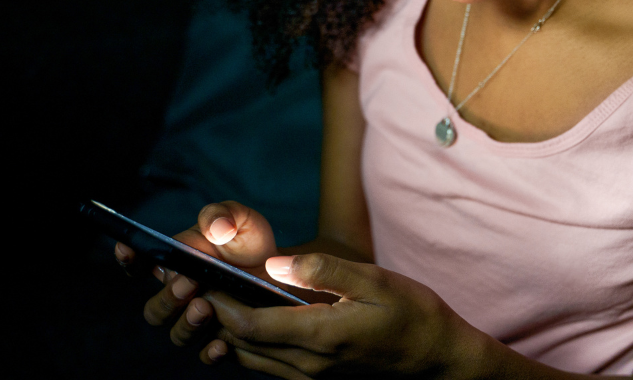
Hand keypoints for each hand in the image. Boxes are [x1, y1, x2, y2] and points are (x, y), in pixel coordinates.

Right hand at [112, 201, 279, 345]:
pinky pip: (205, 354)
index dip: (128, 259)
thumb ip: (222, 215)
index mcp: (175, 263)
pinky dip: (209, 353)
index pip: (140, 265)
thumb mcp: (241, 219)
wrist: (280, 269)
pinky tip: (221, 345)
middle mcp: (180, 295)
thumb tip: (214, 228)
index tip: (126, 248)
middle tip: (189, 283)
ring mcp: (198, 319)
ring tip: (205, 307)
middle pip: (155, 309)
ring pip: (177, 333)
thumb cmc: (251, 241)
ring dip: (185, 324)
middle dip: (167, 298)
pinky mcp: (220, 337)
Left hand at [198, 253, 479, 377]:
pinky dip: (250, 345)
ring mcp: (313, 374)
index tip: (201, 277)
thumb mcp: (374, 280)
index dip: (220, 304)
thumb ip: (323, 270)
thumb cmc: (412, 312)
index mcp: (321, 336)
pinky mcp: (319, 376)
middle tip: (195, 285)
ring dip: (228, 333)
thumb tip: (275, 263)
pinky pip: (270, 365)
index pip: (252, 326)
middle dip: (216, 316)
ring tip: (214, 300)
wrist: (437, 356)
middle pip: (244, 345)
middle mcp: (310, 363)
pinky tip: (248, 322)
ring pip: (252, 360)